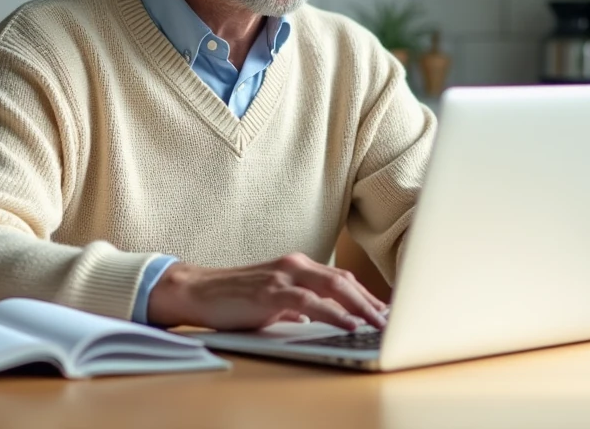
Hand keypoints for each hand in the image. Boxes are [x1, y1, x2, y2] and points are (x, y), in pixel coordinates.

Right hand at [146, 252, 387, 330]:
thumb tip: (312, 321)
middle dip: (371, 301)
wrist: (198, 290)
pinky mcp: (271, 292)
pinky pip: (311, 303)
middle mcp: (295, 265)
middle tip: (392, 320)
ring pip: (334, 287)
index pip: (341, 278)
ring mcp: (283, 276)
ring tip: (379, 324)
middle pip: (344, 281)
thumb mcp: (271, 301)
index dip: (365, 295)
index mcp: (297, 265)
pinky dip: (334, 313)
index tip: (385, 311)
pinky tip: (349, 324)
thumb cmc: (233, 298)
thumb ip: (294, 307)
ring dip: (361, 308)